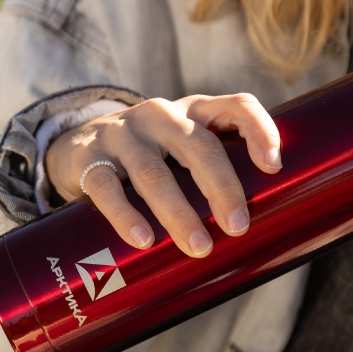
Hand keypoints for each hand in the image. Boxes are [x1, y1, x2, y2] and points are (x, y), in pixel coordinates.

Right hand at [44, 93, 281, 257]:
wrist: (78, 146)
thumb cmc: (153, 158)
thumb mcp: (185, 152)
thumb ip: (217, 173)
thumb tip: (266, 232)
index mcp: (195, 112)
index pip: (237, 105)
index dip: (260, 130)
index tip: (274, 167)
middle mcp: (162, 115)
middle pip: (199, 146)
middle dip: (222, 187)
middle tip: (238, 226)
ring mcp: (124, 133)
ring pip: (154, 173)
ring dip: (179, 213)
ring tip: (198, 246)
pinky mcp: (89, 157)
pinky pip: (108, 186)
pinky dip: (127, 215)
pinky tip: (144, 239)